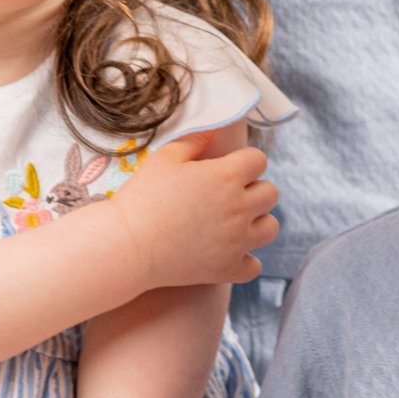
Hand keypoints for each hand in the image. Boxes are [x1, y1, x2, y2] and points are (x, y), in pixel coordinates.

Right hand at [111, 130, 277, 292]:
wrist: (127, 245)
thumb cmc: (142, 197)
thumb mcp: (165, 158)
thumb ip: (196, 140)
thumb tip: (216, 127)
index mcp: (226, 176)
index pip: (259, 160)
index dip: (245, 162)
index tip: (230, 168)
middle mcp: (239, 208)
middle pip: (271, 193)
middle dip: (254, 190)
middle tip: (230, 195)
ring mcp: (237, 242)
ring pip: (271, 228)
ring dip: (257, 223)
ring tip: (234, 223)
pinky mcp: (228, 269)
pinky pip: (255, 266)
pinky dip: (245, 260)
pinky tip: (227, 252)